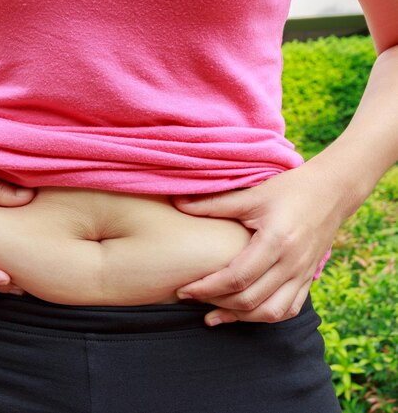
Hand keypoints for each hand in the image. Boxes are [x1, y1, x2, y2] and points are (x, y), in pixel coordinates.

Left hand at [171, 164, 347, 325]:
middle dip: (216, 303)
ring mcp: (303, 275)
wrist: (331, 192)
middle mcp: (292, 264)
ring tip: (212, 315)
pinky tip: (242, 314)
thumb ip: (213, 204)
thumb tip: (177, 204)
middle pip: (250, 299)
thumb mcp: (251, 195)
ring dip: (239, 317)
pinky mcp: (308, 279)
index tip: (184, 290)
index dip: (207, 288)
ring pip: (270, 312)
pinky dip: (263, 316)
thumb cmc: (288, 190)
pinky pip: (288, 309)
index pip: (236, 278)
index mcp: (276, 242)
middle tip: (191, 299)